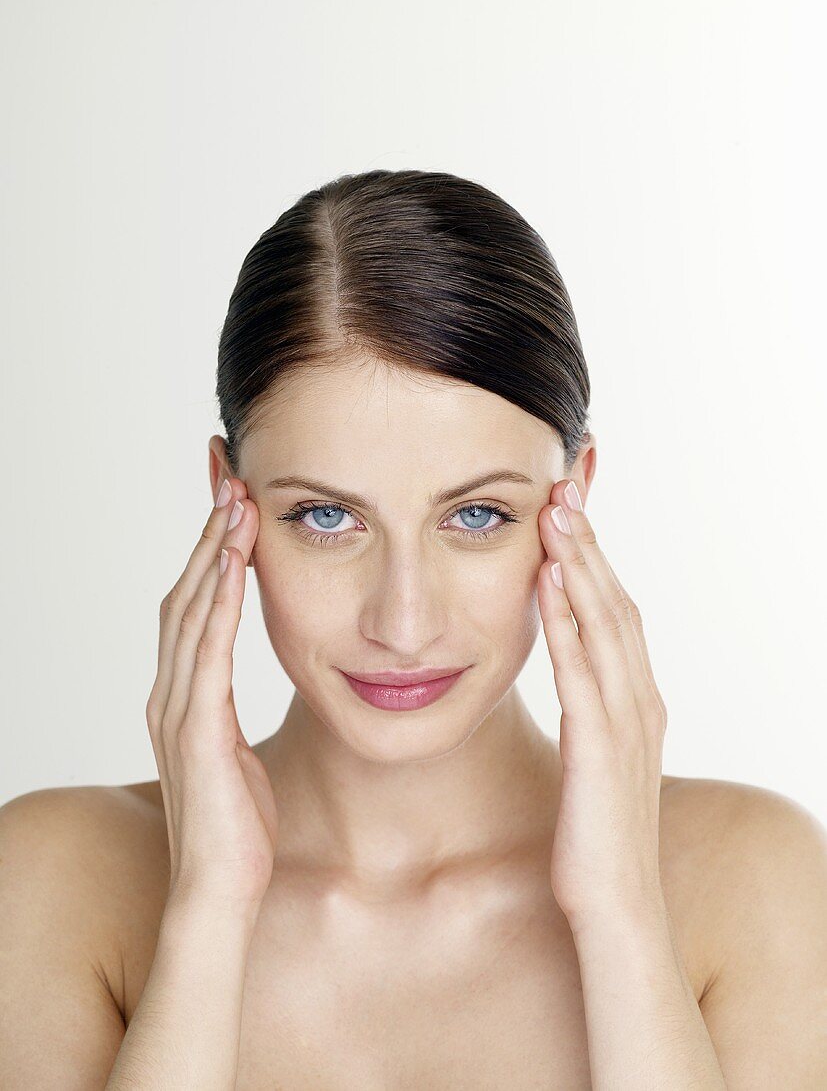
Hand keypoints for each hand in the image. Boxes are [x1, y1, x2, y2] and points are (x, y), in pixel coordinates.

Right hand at [145, 477, 278, 912]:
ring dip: (213, 555)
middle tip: (231, 480)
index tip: (232, 506)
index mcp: (183, 698)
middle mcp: (170, 695)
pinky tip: (233, 566)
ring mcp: (178, 712)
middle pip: (185, 596)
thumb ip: (225, 715)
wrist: (223, 892)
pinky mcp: (197, 732)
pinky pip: (207, 653)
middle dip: (209, 536)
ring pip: (191, 613)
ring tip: (235, 503)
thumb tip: (239, 691)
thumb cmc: (239, 826)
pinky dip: (218, 603)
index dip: (210, 554)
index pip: (193, 608)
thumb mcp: (235, 753)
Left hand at [537, 480, 667, 931]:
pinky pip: (582, 669)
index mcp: (637, 701)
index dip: (595, 558)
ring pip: (605, 624)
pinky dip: (566, 619)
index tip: (568, 510)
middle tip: (564, 485)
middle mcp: (641, 700)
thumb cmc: (595, 837)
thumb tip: (568, 678)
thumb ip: (589, 713)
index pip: (617, 612)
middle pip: (617, 603)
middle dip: (590, 543)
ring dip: (581, 564)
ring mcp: (626, 723)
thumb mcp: (594, 762)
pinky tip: (547, 581)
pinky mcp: (601, 748)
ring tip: (557, 512)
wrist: (616, 911)